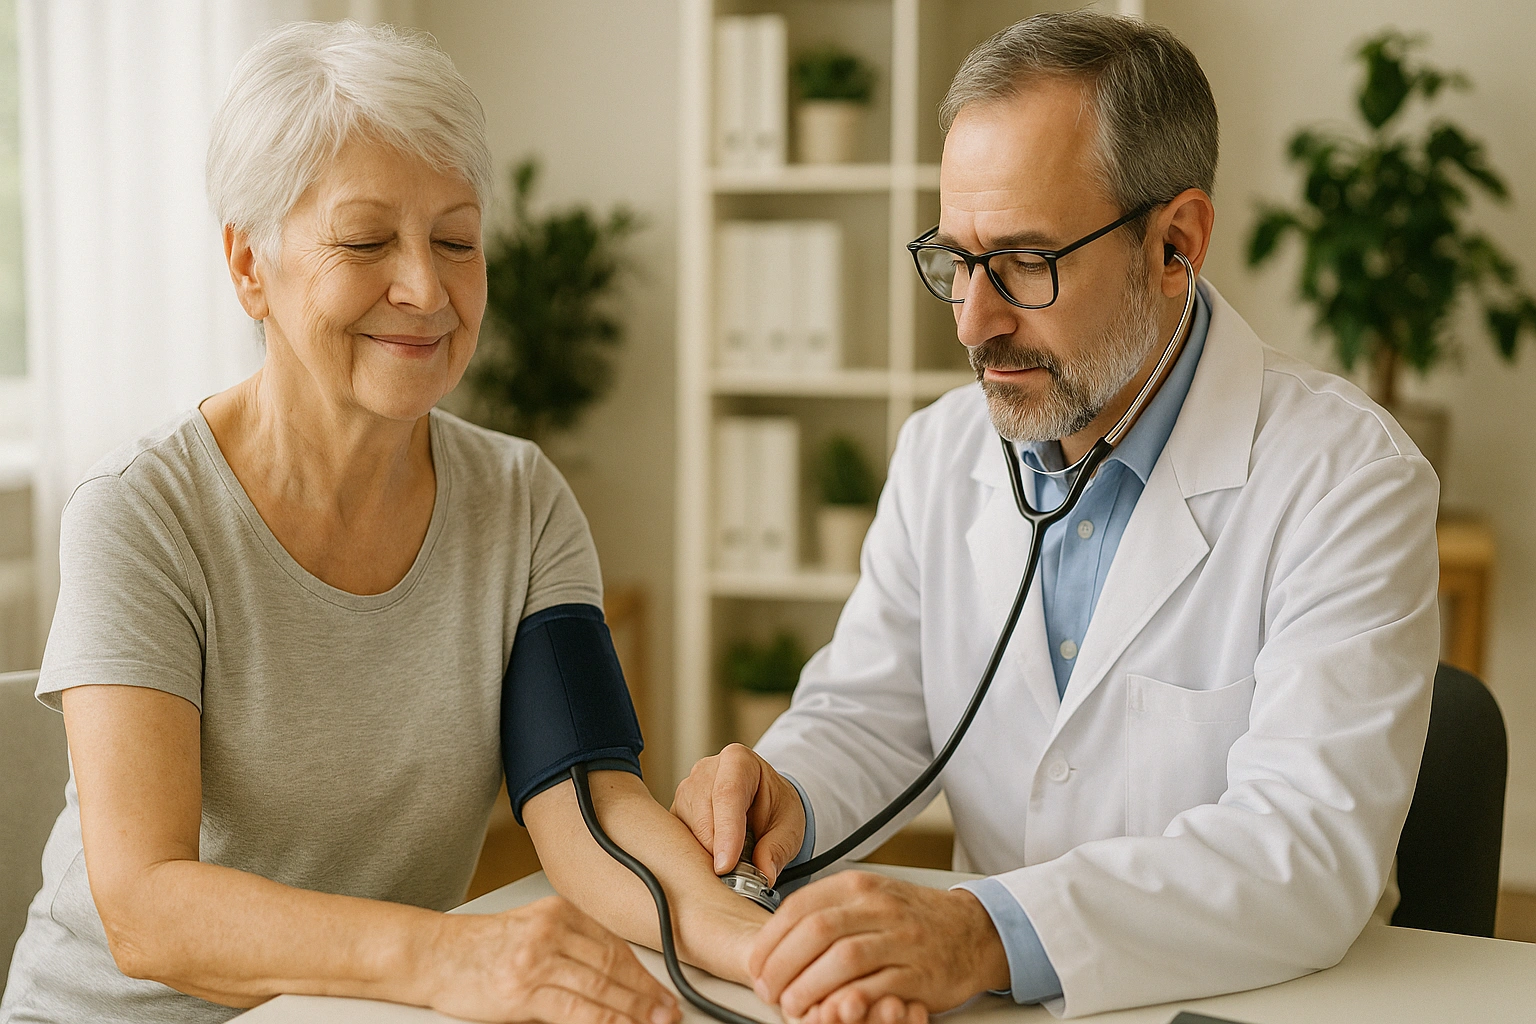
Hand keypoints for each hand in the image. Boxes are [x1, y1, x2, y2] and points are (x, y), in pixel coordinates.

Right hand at [425, 895, 680, 1023]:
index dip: (642, 973)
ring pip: (600, 987)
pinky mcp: (522, 991)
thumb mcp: (530, 929)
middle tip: (668, 1012)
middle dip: (646, 993)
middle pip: (613, 965)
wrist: (432, 954)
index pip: (613, 944)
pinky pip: (575, 1010)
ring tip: (654, 1023)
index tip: (662, 991)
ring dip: (633, 1010)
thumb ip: (569, 945)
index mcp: (558, 912)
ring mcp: (537, 960)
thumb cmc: (478, 948)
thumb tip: (613, 978)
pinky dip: (604, 1021)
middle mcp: (551, 931)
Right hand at [671, 743, 805, 883]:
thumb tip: (764, 872)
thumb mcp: (789, 826)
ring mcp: (686, 790)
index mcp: (738, 761)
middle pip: (702, 814)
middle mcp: (705, 771)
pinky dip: (694, 855)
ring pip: (686, 829)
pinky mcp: (676, 812)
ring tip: (730, 863)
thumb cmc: (775, 807)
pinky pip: (678, 838)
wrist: (763, 802)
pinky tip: (713, 859)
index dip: (726, 832)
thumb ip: (778, 848)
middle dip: (715, 850)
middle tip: (735, 876)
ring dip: (705, 854)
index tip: (726, 865)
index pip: (727, 794)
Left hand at [748, 872, 1008, 1023]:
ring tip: (792, 1004)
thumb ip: (826, 910)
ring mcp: (902, 940)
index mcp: (860, 885)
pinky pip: (875, 988)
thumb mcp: (868, 897)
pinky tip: (829, 1010)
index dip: (771, 940)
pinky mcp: (919, 974)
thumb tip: (774, 940)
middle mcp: (880, 907)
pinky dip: (845, 1002)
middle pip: (817, 931)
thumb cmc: (912, 918)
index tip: (757, 964)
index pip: (801, 907)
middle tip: (768, 989)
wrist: (972, 931)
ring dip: (809, 986)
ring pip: (843, 959)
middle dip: (783, 965)